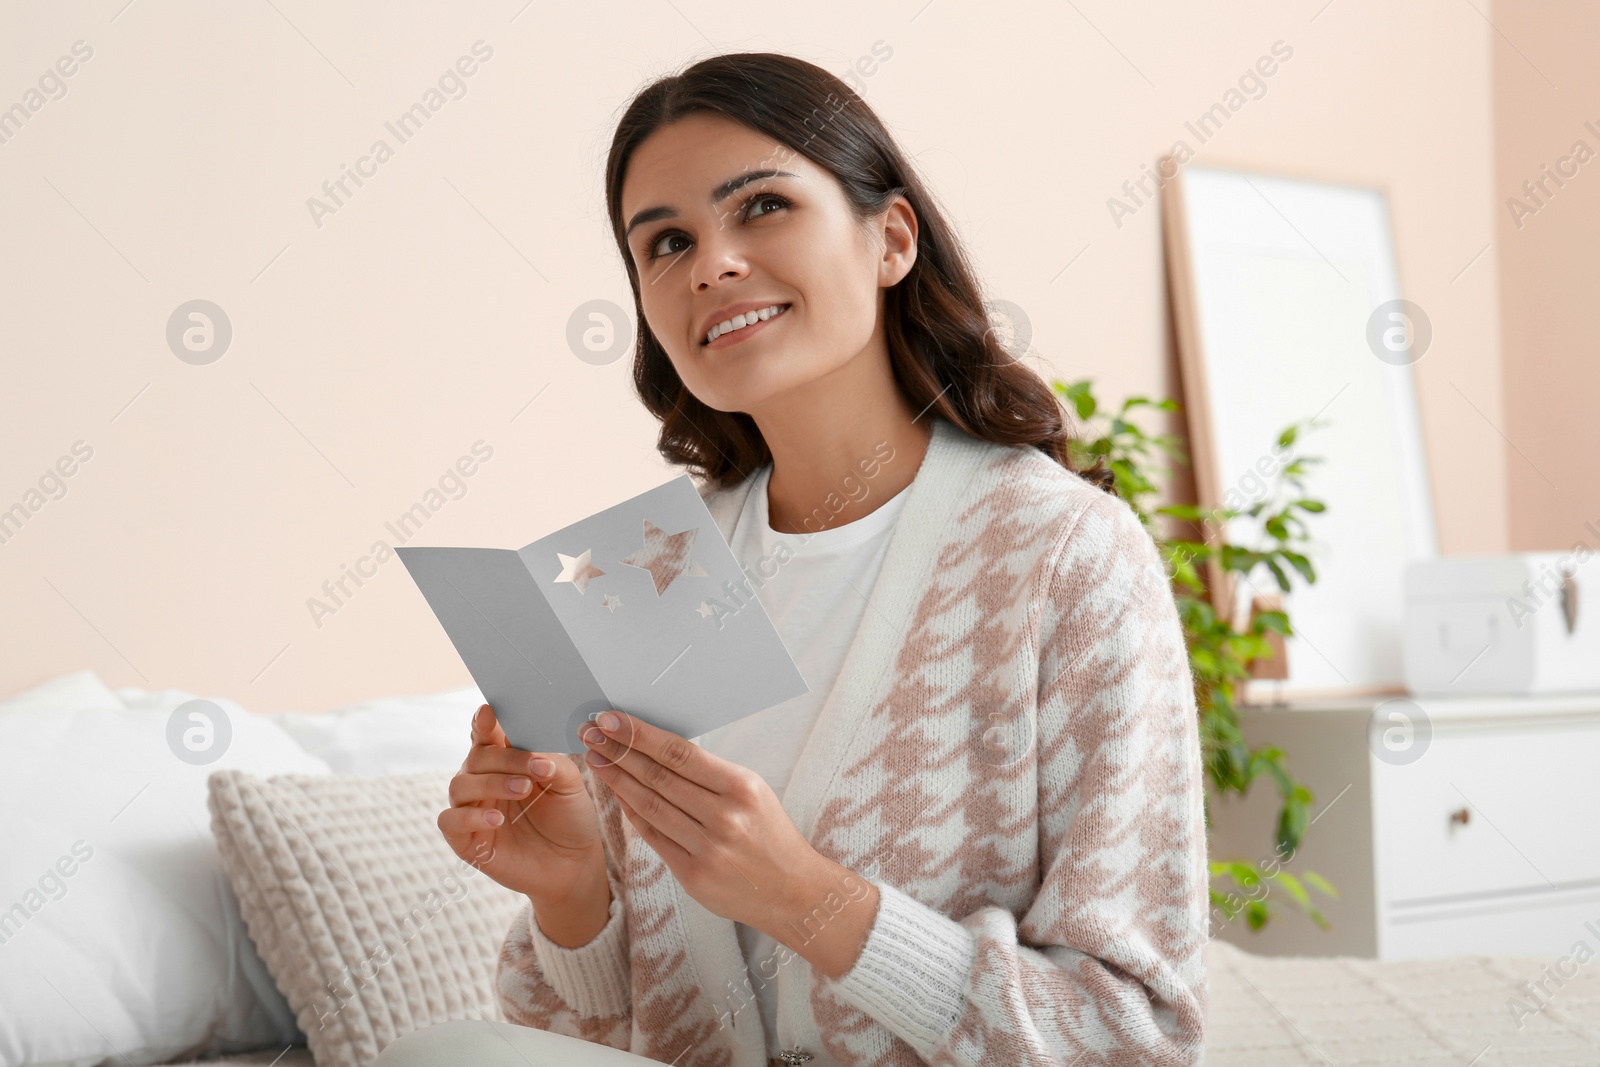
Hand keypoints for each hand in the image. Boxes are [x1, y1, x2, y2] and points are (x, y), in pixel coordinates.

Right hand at [438, 703, 604, 904]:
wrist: (573, 864)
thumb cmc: (569, 818)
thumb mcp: (569, 784)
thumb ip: (551, 762)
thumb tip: (535, 752)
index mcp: (505, 761)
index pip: (487, 735)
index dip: (484, 722)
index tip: (489, 712)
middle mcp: (483, 780)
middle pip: (477, 758)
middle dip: (505, 759)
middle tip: (536, 768)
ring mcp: (471, 809)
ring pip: (460, 785)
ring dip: (491, 783)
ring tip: (523, 789)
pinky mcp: (465, 841)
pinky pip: (450, 821)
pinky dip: (470, 817)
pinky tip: (497, 819)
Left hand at [579, 710, 860, 940]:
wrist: (794, 891)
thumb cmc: (770, 835)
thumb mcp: (752, 793)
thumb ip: (709, 775)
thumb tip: (656, 748)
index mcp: (742, 787)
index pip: (680, 753)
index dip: (640, 735)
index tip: (611, 719)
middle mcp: (724, 817)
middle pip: (659, 777)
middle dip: (618, 752)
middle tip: (590, 734)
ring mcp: (708, 849)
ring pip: (649, 806)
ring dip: (617, 780)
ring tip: (595, 759)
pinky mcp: (693, 876)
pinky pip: (653, 837)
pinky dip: (632, 813)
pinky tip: (617, 795)